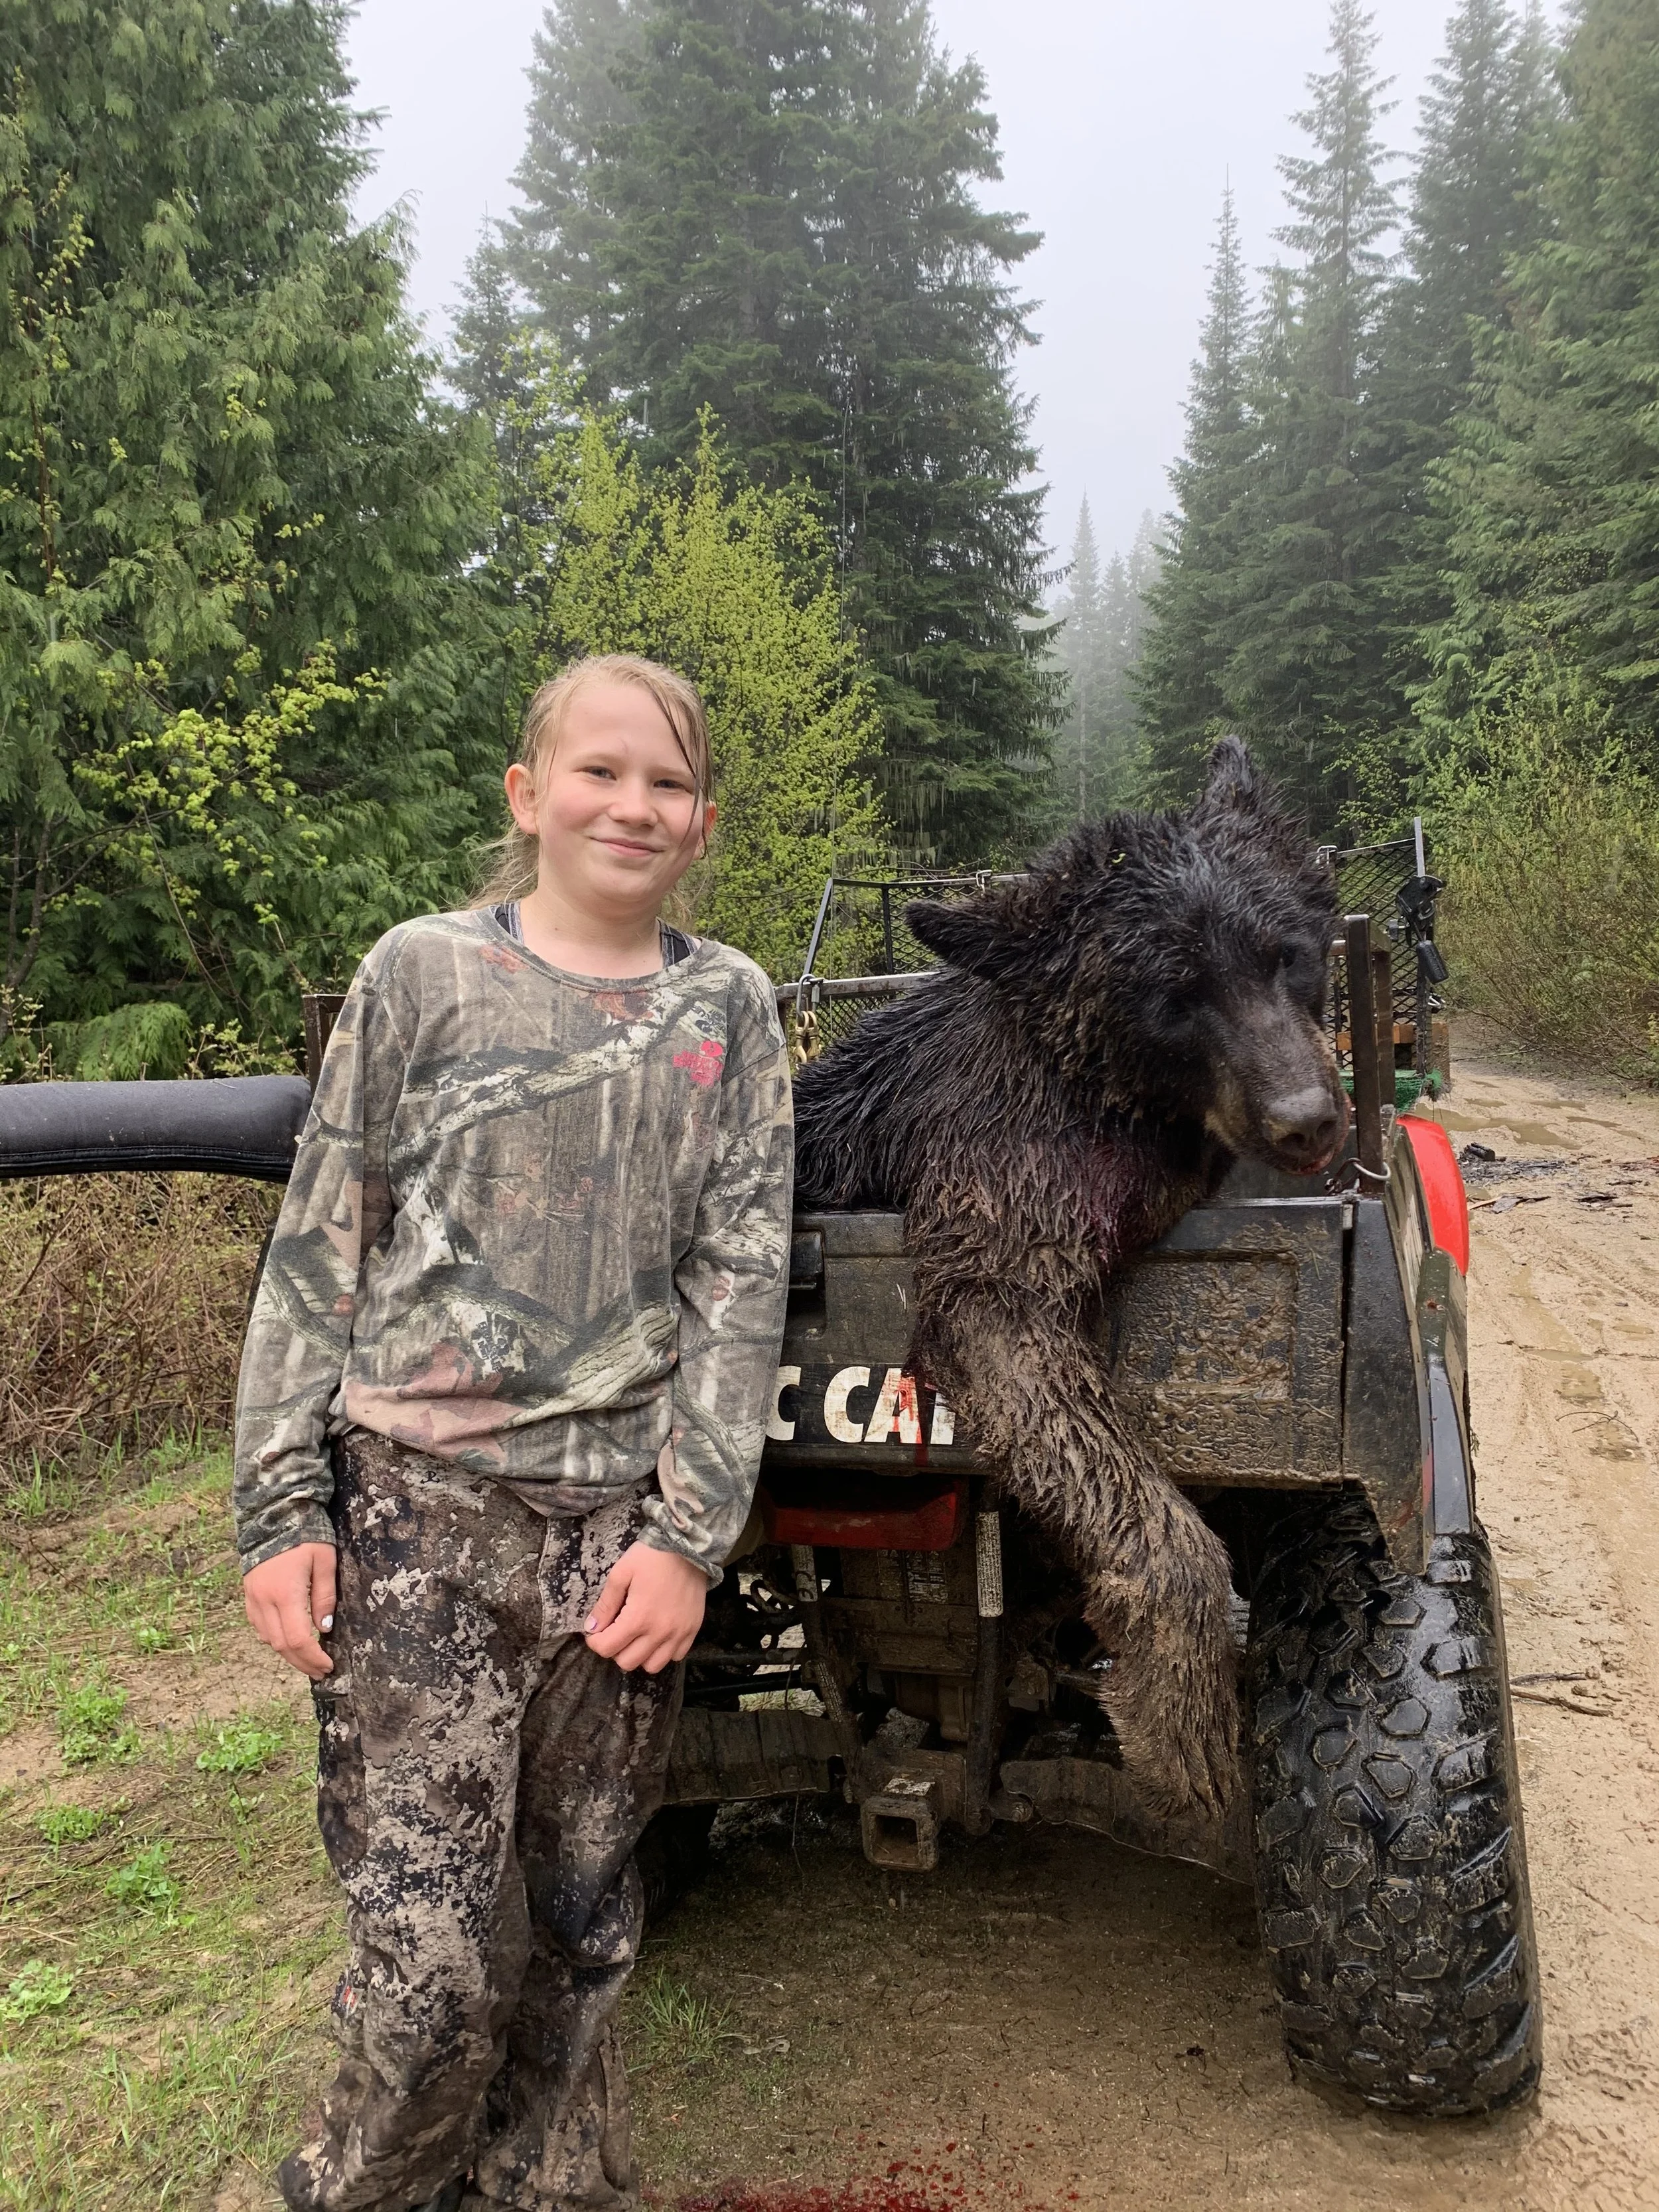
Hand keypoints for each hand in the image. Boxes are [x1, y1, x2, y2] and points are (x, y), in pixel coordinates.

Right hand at [243, 1542, 337, 1680]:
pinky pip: (259, 1627)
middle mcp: (264, 1600)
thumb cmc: (306, 1534)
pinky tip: (289, 1640)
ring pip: (268, 1639)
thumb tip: (324, 1628)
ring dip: (287, 1654)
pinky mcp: (248, 1595)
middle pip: (281, 1645)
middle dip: (302, 1662)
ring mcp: (253, 1598)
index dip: (313, 1657)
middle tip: (320, 1671)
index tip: (328, 1666)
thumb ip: (325, 1596)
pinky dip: (274, 1638)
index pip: (299, 1638)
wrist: (274, 1514)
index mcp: (285, 1592)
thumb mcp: (325, 1561)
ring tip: (308, 1659)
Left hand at [584, 1542, 706, 1673]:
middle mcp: (659, 1632)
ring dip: (640, 1655)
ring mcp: (679, 1634)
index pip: (607, 1648)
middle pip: (627, 1662)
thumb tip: (592, 1628)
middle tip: (616, 1630)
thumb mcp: (621, 1573)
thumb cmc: (652, 1556)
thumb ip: (605, 1604)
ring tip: (638, 1636)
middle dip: (615, 1649)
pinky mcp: (693, 1631)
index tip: (596, 1630)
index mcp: (638, 1617)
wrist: (690, 1546)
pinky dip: (663, 1652)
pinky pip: (675, 1657)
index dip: (595, 1641)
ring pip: (652, 1666)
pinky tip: (658, 1634)